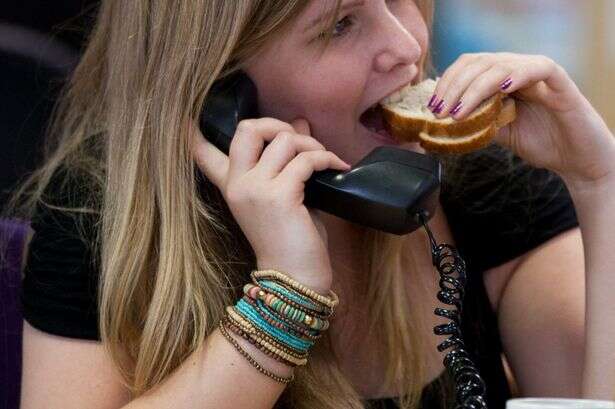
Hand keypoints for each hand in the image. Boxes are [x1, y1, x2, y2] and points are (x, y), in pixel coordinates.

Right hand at [190, 117, 349, 292]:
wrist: (294, 280)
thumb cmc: (290, 243)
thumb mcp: (282, 197)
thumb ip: (284, 162)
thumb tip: (300, 124)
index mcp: (232, 188)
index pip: (204, 155)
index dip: (196, 134)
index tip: (188, 120)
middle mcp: (238, 185)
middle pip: (247, 129)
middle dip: (277, 124)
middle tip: (299, 140)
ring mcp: (256, 189)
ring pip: (284, 139)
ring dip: (311, 144)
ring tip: (325, 159)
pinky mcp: (280, 195)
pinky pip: (306, 160)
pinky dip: (327, 159)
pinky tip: (338, 167)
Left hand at [430, 52, 614, 188]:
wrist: (576, 160)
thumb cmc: (540, 143)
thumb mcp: (498, 133)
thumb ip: (476, 122)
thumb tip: (441, 124)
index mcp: (502, 78)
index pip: (469, 67)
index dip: (447, 82)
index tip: (431, 105)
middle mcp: (518, 70)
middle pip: (479, 63)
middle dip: (454, 86)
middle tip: (439, 111)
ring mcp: (539, 74)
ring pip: (502, 66)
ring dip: (474, 88)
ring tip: (459, 111)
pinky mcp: (561, 83)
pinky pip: (540, 68)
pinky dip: (518, 74)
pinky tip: (502, 89)